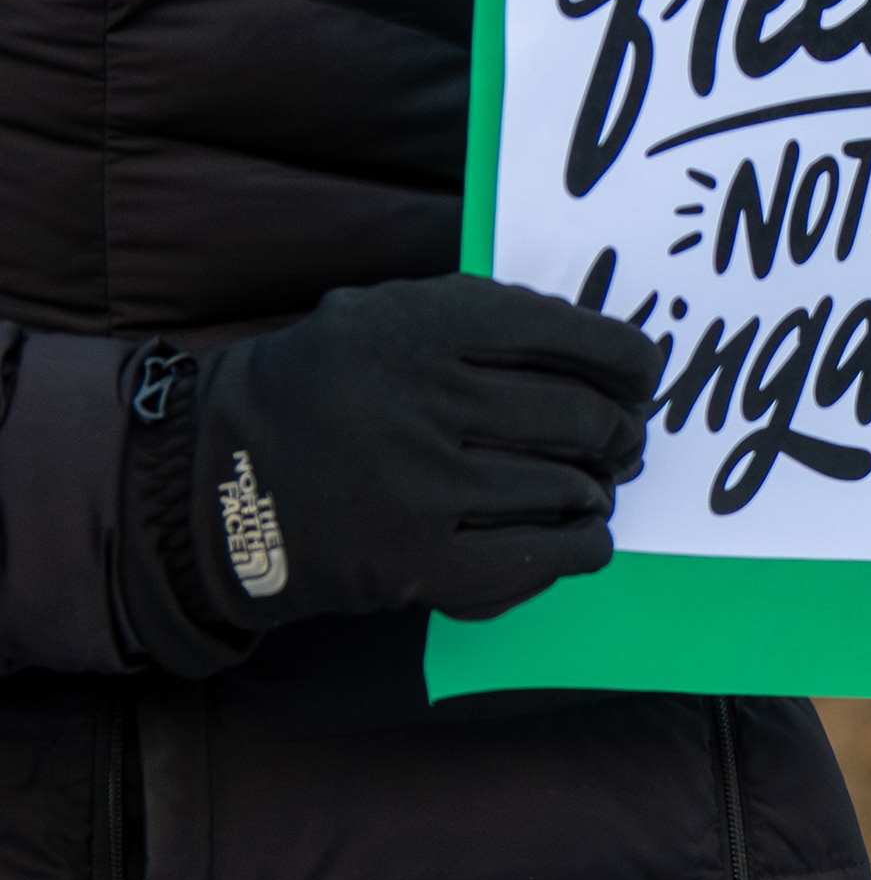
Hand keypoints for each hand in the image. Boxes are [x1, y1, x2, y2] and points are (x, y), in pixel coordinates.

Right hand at [169, 274, 653, 627]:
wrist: (218, 483)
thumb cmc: (324, 394)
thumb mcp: (377, 317)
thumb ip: (478, 319)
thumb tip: (603, 350)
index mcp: (414, 326)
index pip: (566, 334)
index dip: (627, 360)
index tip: (643, 376)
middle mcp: (420, 400)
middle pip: (582, 417)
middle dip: (619, 432)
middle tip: (621, 442)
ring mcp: (423, 486)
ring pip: (573, 487)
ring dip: (595, 489)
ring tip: (586, 485)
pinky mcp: (423, 562)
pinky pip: (551, 555)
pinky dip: (585, 544)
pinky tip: (579, 531)